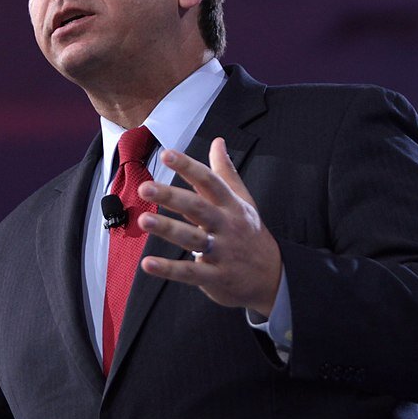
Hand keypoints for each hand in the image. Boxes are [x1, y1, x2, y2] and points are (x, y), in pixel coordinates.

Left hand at [137, 137, 282, 317]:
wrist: (273, 276)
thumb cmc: (250, 233)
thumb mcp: (243, 200)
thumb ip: (226, 172)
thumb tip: (218, 141)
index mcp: (231, 205)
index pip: (209, 181)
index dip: (188, 167)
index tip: (166, 155)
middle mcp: (227, 226)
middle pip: (198, 208)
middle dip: (171, 197)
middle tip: (145, 187)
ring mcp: (222, 252)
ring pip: (193, 238)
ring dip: (168, 229)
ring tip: (144, 221)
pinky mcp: (215, 277)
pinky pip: (190, 273)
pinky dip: (169, 269)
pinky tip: (148, 263)